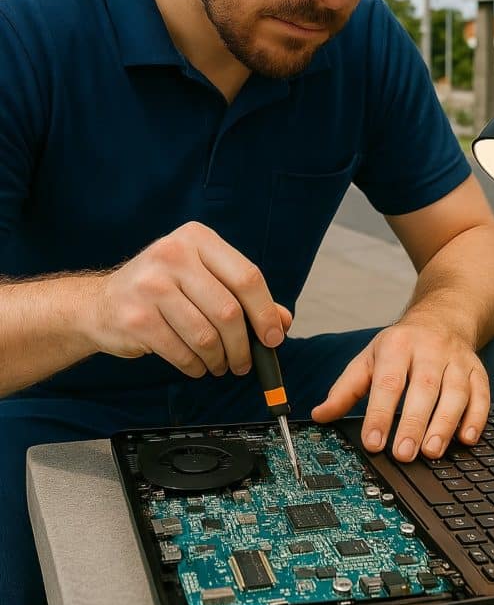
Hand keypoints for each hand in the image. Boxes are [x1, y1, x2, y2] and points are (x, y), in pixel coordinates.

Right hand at [85, 221, 291, 378]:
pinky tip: (196, 365)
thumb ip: (243, 297)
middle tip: (245, 362)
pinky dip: (196, 366)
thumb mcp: (203, 280)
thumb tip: (282, 322)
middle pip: (228, 310)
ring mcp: (151, 285)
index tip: (274, 337)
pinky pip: (182, 352)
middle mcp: (173, 255)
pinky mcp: (136, 317)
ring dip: (220, 359)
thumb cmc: (161, 290)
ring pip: (206, 336)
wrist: (100, 304)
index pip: (247, 276)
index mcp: (197, 238)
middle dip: (243, 346)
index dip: (265, 312)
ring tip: (219, 364)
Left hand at [311, 320, 489, 460]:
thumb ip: (346, 389)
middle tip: (403, 454)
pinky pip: (481, 394)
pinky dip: (477, 417)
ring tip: (431, 451)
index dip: (380, 413)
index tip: (373, 442)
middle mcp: (429, 350)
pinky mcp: (477, 370)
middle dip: (413, 422)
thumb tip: (320, 415)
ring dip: (445, 424)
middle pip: (423, 387)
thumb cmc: (402, 344)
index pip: (388, 382)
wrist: (442, 316)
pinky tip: (466, 438)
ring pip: (455, 392)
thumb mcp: (369, 358)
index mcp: (397, 345)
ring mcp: (456, 359)